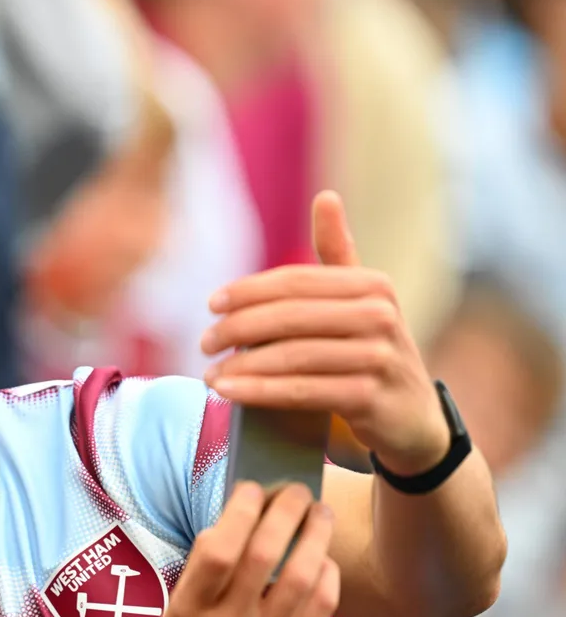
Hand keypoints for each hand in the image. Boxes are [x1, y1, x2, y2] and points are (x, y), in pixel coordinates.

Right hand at [142, 482, 339, 616]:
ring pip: (301, 577)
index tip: (252, 488)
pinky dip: (326, 574)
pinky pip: (320, 608)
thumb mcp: (177, 612)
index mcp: (189, 608)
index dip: (240, 510)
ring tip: (320, 513)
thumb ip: (206, 574)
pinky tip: (324, 559)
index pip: (217, 548)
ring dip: (316, 535)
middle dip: (285, 510)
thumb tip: (241, 518)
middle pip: (265, 554)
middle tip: (296, 489)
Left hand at [201, 192, 450, 475]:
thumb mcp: (362, 301)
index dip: (248, 291)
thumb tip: (325, 197)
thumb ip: (338, 254)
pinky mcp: (369, 398)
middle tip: (204, 342)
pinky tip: (228, 393)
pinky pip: (302, 391)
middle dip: (237, 329)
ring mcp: (378, 358)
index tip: (211, 304)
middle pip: (289, 317)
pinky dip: (259, 391)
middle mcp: (380, 317)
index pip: (294, 282)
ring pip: (292, 356)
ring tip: (208, 374)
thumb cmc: (374, 352)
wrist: (413, 419)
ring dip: (241, 365)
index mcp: (372, 286)